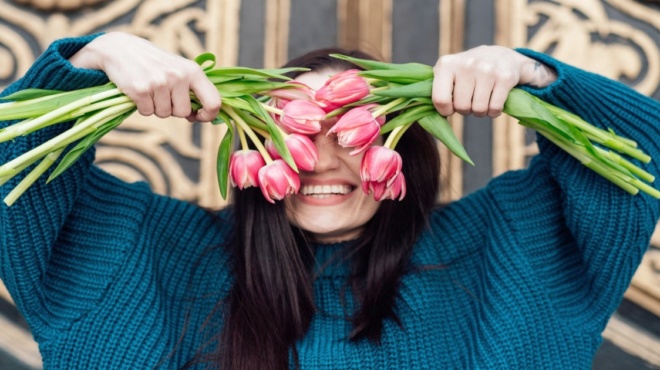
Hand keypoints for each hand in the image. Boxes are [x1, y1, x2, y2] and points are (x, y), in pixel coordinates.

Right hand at [69, 32, 220, 121]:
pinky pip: (147, 112)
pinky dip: (142, 107)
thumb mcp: (179, 68)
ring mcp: (159, 83)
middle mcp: (178, 76)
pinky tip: (139, 91)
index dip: (208, 115)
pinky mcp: (141, 90)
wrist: (120, 48)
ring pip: (164, 114)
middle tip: (163, 94)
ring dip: (156, 107)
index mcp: (193, 71)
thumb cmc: (154, 63)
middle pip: (183, 112)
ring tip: (150, 89)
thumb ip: (193, 89)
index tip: (198, 116)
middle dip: (173, 109)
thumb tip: (200, 116)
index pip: (213, 101)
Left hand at [431, 45, 555, 117]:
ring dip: (480, 111)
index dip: (445, 110)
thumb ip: (436, 89)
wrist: (500, 56)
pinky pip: (494, 109)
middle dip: (465, 110)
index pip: (440, 100)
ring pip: (479, 110)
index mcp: (447, 64)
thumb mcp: (448, 72)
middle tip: (469, 100)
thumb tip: (425, 110)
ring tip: (481, 99)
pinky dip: (494, 112)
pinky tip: (493, 101)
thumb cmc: (467, 71)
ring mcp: (487, 70)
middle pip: (461, 107)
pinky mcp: (504, 78)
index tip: (450, 107)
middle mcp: (466, 64)